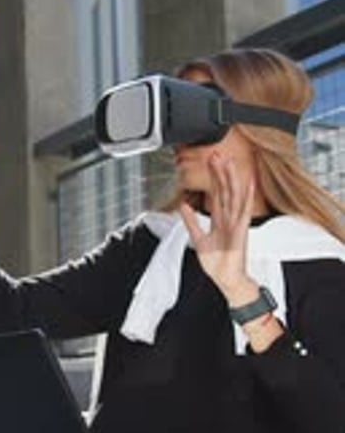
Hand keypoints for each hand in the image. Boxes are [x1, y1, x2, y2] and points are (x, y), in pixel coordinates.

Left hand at [179, 153, 257, 303]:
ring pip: (234, 195)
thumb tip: (183, 206)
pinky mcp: (241, 230)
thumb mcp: (198, 239)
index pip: (216, 193)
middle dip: (221, 172)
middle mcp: (229, 219)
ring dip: (231, 178)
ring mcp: (236, 223)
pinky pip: (244, 210)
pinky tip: (249, 182)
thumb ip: (191, 221)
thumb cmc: (217, 263)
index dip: (213, 177)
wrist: (226, 279)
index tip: (210, 162)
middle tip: (217, 154)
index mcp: (219, 220)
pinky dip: (247, 195)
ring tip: (229, 161)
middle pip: (225, 190)